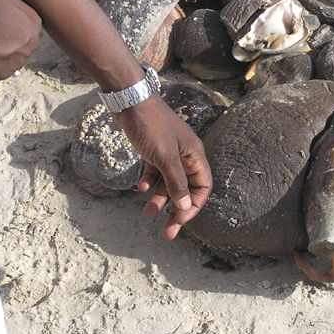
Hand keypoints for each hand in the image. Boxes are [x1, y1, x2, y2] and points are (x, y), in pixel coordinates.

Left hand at [111, 94, 211, 239]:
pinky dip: (150, 181)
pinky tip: (141, 188)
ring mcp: (169, 153)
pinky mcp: (154, 150)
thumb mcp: (165, 157)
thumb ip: (176, 182)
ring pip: (168, 183)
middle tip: (168, 232)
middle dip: (176, 210)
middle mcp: (185, 156)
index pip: (203, 187)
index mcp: (194, 156)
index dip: (193, 205)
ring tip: (147, 213)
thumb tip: (185, 204)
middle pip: (185, 189)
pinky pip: (156, 172)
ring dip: (159, 199)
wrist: (130, 101)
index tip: (180, 220)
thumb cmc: (151, 126)